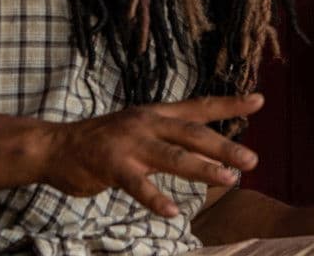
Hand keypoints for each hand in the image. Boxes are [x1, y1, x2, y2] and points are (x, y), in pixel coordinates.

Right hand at [38, 93, 264, 216]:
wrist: (54, 146)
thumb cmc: (103, 141)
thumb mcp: (140, 129)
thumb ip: (171, 138)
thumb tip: (210, 151)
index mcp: (156, 114)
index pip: (199, 106)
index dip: (229, 104)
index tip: (259, 101)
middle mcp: (147, 123)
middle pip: (193, 133)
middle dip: (225, 146)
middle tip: (252, 160)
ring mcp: (129, 144)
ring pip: (173, 157)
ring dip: (203, 169)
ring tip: (229, 179)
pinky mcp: (111, 166)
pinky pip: (138, 185)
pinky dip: (155, 198)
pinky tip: (172, 211)